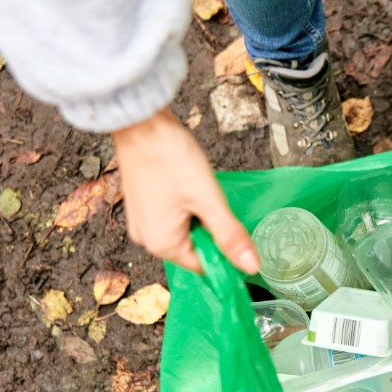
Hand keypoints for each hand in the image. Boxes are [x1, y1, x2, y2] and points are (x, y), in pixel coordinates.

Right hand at [111, 108, 259, 274]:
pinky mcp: (142, 205)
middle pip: (192, 248)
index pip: (203, 265)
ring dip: (198, 216)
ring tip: (198, 189)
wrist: (141, 124)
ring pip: (183, 230)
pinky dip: (185, 207)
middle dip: (210, 229)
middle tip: (214, 200)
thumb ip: (229, 235)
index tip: (237, 232)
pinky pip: (171, 217)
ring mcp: (141, 221)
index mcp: (162, 244)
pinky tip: (188, 186)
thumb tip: (251, 266)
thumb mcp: (208, 198)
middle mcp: (147, 238)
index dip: (225, 253)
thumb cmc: (170, 158)